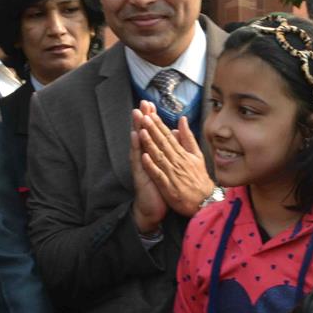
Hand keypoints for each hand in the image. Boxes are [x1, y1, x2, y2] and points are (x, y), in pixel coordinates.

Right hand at [130, 109, 167, 234]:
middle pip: (143, 136)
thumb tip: (175, 131)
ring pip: (138, 146)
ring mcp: (141, 167)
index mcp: (153, 154)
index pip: (152, 133)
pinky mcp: (140, 178)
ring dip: (137, 131)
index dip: (151, 119)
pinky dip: (138, 152)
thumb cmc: (161, 187)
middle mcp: (145, 158)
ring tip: (137, 117)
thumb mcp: (168, 165)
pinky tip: (137, 142)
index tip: (151, 104)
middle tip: (141, 105)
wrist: (153, 209)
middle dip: (142, 120)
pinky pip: (138, 163)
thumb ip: (171, 147)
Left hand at [136, 101, 215, 216]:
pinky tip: (144, 157)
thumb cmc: (199, 177)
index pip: (169, 137)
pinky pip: (159, 174)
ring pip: (159, 156)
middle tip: (144, 117)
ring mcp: (172, 174)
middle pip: (163, 143)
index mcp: (183, 154)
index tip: (151, 115)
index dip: (159, 125)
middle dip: (153, 130)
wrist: (205, 201)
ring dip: (150, 144)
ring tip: (142, 132)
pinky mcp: (169, 187)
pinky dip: (152, 166)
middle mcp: (177, 162)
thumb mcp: (197, 155)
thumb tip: (182, 120)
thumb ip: (188, 137)